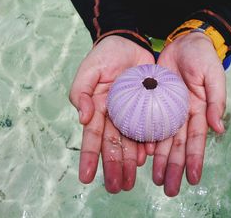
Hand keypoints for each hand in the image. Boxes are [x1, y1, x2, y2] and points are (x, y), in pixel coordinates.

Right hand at [69, 35, 154, 192]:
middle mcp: (114, 116)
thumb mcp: (89, 70)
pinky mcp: (149, 108)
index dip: (89, 157)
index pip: (93, 137)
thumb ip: (81, 92)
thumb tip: (84, 119)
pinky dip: (147, 143)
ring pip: (130, 142)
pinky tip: (148, 157)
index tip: (86, 178)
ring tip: (131, 181)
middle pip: (113, 145)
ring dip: (129, 162)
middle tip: (116, 187)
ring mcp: (132, 114)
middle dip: (113, 167)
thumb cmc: (105, 56)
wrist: (129, 43)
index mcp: (97, 109)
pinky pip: (149, 128)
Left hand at [153, 32, 225, 196]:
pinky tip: (142, 155)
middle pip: (177, 146)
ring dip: (159, 160)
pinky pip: (149, 123)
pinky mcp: (153, 101)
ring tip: (154, 179)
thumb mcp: (213, 76)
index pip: (196, 140)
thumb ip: (217, 101)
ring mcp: (168, 110)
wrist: (184, 42)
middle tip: (168, 189)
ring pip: (163, 139)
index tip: (193, 179)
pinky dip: (146, 140)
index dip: (195, 160)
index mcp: (200, 111)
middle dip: (174, 167)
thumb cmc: (203, 57)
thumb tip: (219, 128)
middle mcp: (183, 115)